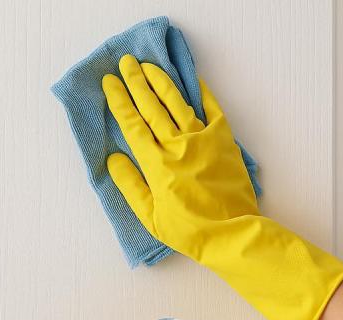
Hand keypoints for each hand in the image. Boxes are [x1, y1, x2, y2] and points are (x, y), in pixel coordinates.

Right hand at [101, 54, 258, 257]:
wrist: (232, 233)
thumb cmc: (189, 230)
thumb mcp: (150, 216)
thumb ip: (130, 185)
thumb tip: (113, 158)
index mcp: (156, 164)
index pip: (132, 124)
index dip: (119, 101)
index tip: (109, 82)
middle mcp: (177, 145)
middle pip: (152, 107)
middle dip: (137, 82)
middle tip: (126, 62)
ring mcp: (203, 140)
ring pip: (178, 103)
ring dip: (162, 82)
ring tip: (150, 66)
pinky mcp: (224, 141)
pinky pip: (212, 110)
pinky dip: (202, 93)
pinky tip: (193, 80)